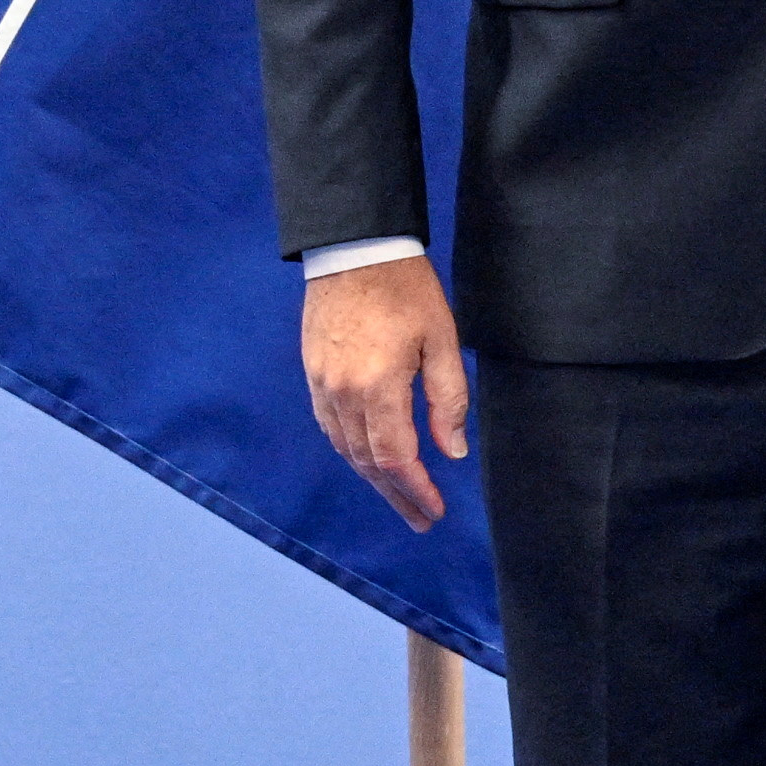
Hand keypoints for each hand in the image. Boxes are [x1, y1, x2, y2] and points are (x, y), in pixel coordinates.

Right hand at [305, 253, 473, 530]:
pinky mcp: (313, 372)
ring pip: (345, 448)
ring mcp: (322, 384)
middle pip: (368, 462)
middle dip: (396, 495)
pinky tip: (367, 459)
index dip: (416, 490)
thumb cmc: (405, 287)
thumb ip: (449, 399)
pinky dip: (350, 450)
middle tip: (420, 519)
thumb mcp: (443, 339)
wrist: (355, 246)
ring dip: (372, 478)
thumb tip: (452, 452)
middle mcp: (343, 393)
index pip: (396, 458)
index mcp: (379, 387)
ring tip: (399, 497)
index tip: (434, 511)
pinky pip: (329, 426)